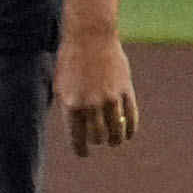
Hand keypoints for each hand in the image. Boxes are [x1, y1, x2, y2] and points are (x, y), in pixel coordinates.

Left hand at [64, 29, 138, 156]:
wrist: (90, 38)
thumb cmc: (71, 61)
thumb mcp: (62, 85)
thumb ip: (69, 106)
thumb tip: (76, 127)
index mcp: (70, 104)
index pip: (77, 136)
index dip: (81, 149)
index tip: (84, 154)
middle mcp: (90, 104)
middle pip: (97, 135)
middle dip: (98, 142)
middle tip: (99, 143)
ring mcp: (109, 98)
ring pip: (116, 129)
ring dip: (116, 139)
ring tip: (115, 142)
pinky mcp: (125, 91)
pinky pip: (131, 117)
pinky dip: (131, 128)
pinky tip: (129, 134)